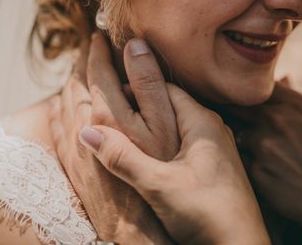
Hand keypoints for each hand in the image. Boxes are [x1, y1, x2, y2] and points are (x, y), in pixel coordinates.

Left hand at [50, 33, 177, 243]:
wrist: (135, 225)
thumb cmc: (160, 171)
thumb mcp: (165, 124)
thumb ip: (149, 84)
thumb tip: (135, 47)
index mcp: (106, 110)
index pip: (96, 69)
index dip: (98, 49)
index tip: (99, 34)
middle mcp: (83, 125)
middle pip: (76, 84)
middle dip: (82, 62)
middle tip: (88, 47)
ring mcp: (75, 147)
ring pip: (64, 104)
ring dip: (71, 83)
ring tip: (78, 71)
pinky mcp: (72, 164)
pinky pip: (57, 128)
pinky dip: (58, 109)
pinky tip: (60, 107)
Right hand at [77, 44, 270, 244]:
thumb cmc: (208, 214)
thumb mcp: (158, 185)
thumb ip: (122, 157)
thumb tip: (86, 130)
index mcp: (203, 122)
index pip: (164, 87)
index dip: (134, 87)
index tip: (105, 92)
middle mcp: (212, 129)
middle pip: (169, 106)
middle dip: (140, 107)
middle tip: (107, 111)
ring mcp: (215, 149)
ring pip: (175, 128)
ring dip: (151, 128)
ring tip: (121, 132)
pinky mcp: (214, 168)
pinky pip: (183, 146)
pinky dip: (162, 145)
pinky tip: (147, 157)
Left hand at [228, 83, 301, 244]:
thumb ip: (293, 98)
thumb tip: (281, 77)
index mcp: (293, 102)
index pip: (253, 88)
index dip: (243, 94)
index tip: (239, 100)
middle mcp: (276, 119)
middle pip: (236, 106)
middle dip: (233, 113)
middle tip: (234, 122)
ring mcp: (264, 145)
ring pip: (236, 135)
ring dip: (244, 143)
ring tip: (267, 155)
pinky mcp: (256, 171)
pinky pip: (240, 161)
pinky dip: (248, 165)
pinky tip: (268, 173)